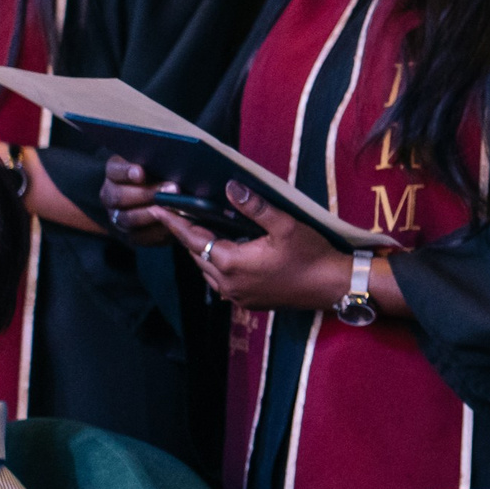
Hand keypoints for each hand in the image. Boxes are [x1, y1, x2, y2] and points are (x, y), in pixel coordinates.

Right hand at [96, 155, 178, 247]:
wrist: (160, 198)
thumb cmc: (161, 175)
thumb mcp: (158, 164)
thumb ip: (159, 162)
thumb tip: (175, 162)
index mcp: (114, 173)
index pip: (114, 170)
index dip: (126, 172)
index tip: (140, 172)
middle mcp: (110, 195)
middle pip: (119, 197)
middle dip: (146, 194)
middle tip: (172, 189)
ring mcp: (117, 216)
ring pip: (127, 218)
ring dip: (151, 214)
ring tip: (172, 208)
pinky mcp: (130, 234)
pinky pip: (138, 237)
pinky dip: (155, 232)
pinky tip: (171, 226)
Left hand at [150, 182, 352, 312]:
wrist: (332, 286)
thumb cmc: (311, 254)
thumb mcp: (285, 225)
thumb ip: (254, 207)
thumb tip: (229, 187)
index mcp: (231, 262)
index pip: (193, 238)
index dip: (174, 222)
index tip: (157, 208)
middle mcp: (227, 283)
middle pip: (196, 254)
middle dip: (187, 234)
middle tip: (179, 213)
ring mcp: (236, 295)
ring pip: (207, 269)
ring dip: (201, 250)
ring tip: (200, 230)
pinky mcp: (247, 301)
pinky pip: (220, 280)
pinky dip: (216, 264)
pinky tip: (226, 251)